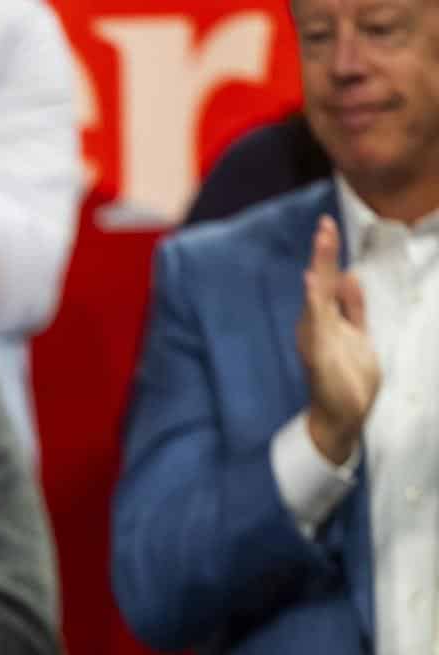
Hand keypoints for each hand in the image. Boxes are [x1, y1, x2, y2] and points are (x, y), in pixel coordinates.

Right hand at [296, 214, 378, 465]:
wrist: (344, 415)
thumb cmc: (348, 378)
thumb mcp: (357, 334)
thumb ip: (353, 307)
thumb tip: (348, 276)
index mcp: (326, 320)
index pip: (327, 281)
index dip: (328, 255)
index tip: (328, 226)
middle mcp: (316, 326)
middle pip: (320, 283)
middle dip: (323, 253)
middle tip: (325, 224)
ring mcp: (316, 338)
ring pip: (317, 296)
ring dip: (319, 267)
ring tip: (322, 240)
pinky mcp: (319, 351)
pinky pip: (316, 321)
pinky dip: (313, 300)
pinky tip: (312, 281)